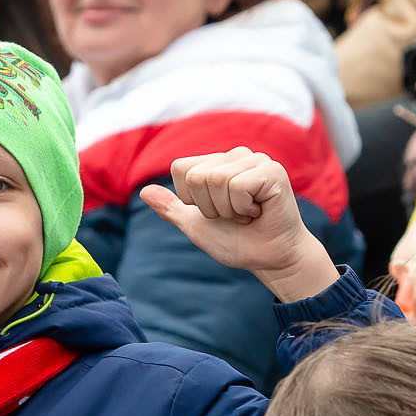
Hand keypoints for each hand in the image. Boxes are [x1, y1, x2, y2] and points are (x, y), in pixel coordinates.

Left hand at [141, 147, 338, 302]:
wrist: (270, 259)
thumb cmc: (238, 242)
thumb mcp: (196, 225)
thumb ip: (172, 208)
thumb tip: (143, 192)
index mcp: (216, 163)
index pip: (180, 168)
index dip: (191, 199)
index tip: (216, 212)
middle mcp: (235, 155)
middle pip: (196, 176)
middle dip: (211, 207)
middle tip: (235, 216)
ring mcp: (255, 160)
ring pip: (216, 179)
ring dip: (229, 210)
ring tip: (247, 214)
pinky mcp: (272, 170)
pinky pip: (237, 186)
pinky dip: (243, 208)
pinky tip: (259, 211)